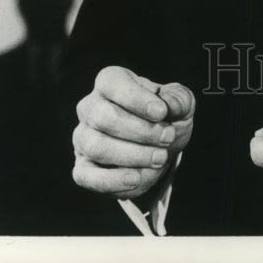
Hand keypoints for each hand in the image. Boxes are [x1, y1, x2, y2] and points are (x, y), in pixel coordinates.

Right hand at [72, 65, 194, 199]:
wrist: (160, 147)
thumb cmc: (165, 117)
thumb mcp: (180, 103)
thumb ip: (178, 100)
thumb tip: (170, 107)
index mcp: (110, 81)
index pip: (113, 83)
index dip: (137, 99)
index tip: (162, 112)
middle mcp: (90, 107)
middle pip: (105, 117)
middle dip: (141, 131)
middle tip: (168, 137)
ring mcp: (83, 138)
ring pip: (97, 147)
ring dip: (132, 155)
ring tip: (160, 158)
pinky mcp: (82, 168)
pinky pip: (86, 177)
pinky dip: (111, 181)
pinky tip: (135, 179)